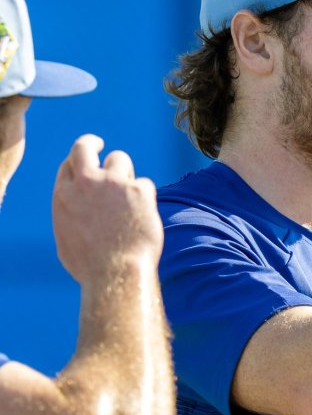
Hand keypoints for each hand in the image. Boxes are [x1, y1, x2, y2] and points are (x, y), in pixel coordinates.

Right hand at [52, 134, 162, 283]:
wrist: (116, 272)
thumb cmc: (92, 265)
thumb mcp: (68, 238)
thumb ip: (71, 214)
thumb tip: (77, 207)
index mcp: (64, 195)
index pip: (68, 164)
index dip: (77, 160)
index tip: (85, 158)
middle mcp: (86, 183)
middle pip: (84, 146)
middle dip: (91, 142)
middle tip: (101, 145)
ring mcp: (113, 183)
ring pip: (120, 160)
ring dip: (124, 174)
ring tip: (129, 199)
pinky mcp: (138, 189)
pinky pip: (144, 184)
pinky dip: (144, 198)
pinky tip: (142, 218)